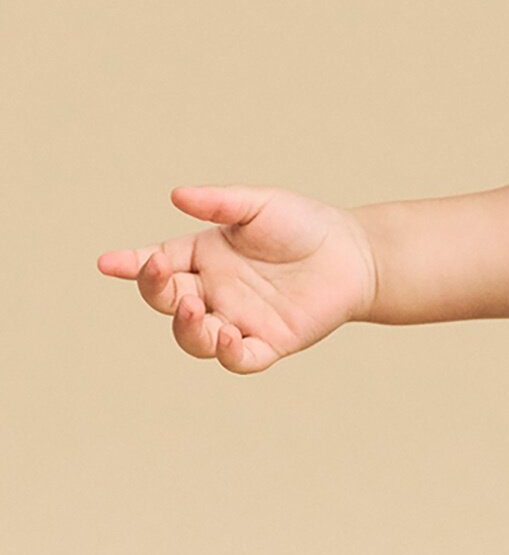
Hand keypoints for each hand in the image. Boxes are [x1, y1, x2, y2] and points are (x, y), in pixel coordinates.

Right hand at [96, 185, 380, 373]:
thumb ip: (220, 202)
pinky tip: (226, 338)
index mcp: (202, 256)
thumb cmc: (303, 224)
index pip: (156, 264)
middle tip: (163, 275)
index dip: (131, 265)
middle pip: (167, 302)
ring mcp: (238, 320)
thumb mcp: (260, 205)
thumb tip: (177, 195)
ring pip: (194, 338)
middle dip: (157, 292)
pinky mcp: (269, 343)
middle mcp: (214, 291)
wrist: (354, 253)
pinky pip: (239, 359)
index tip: (108, 263)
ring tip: (197, 310)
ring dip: (186, 328)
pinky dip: (227, 354)